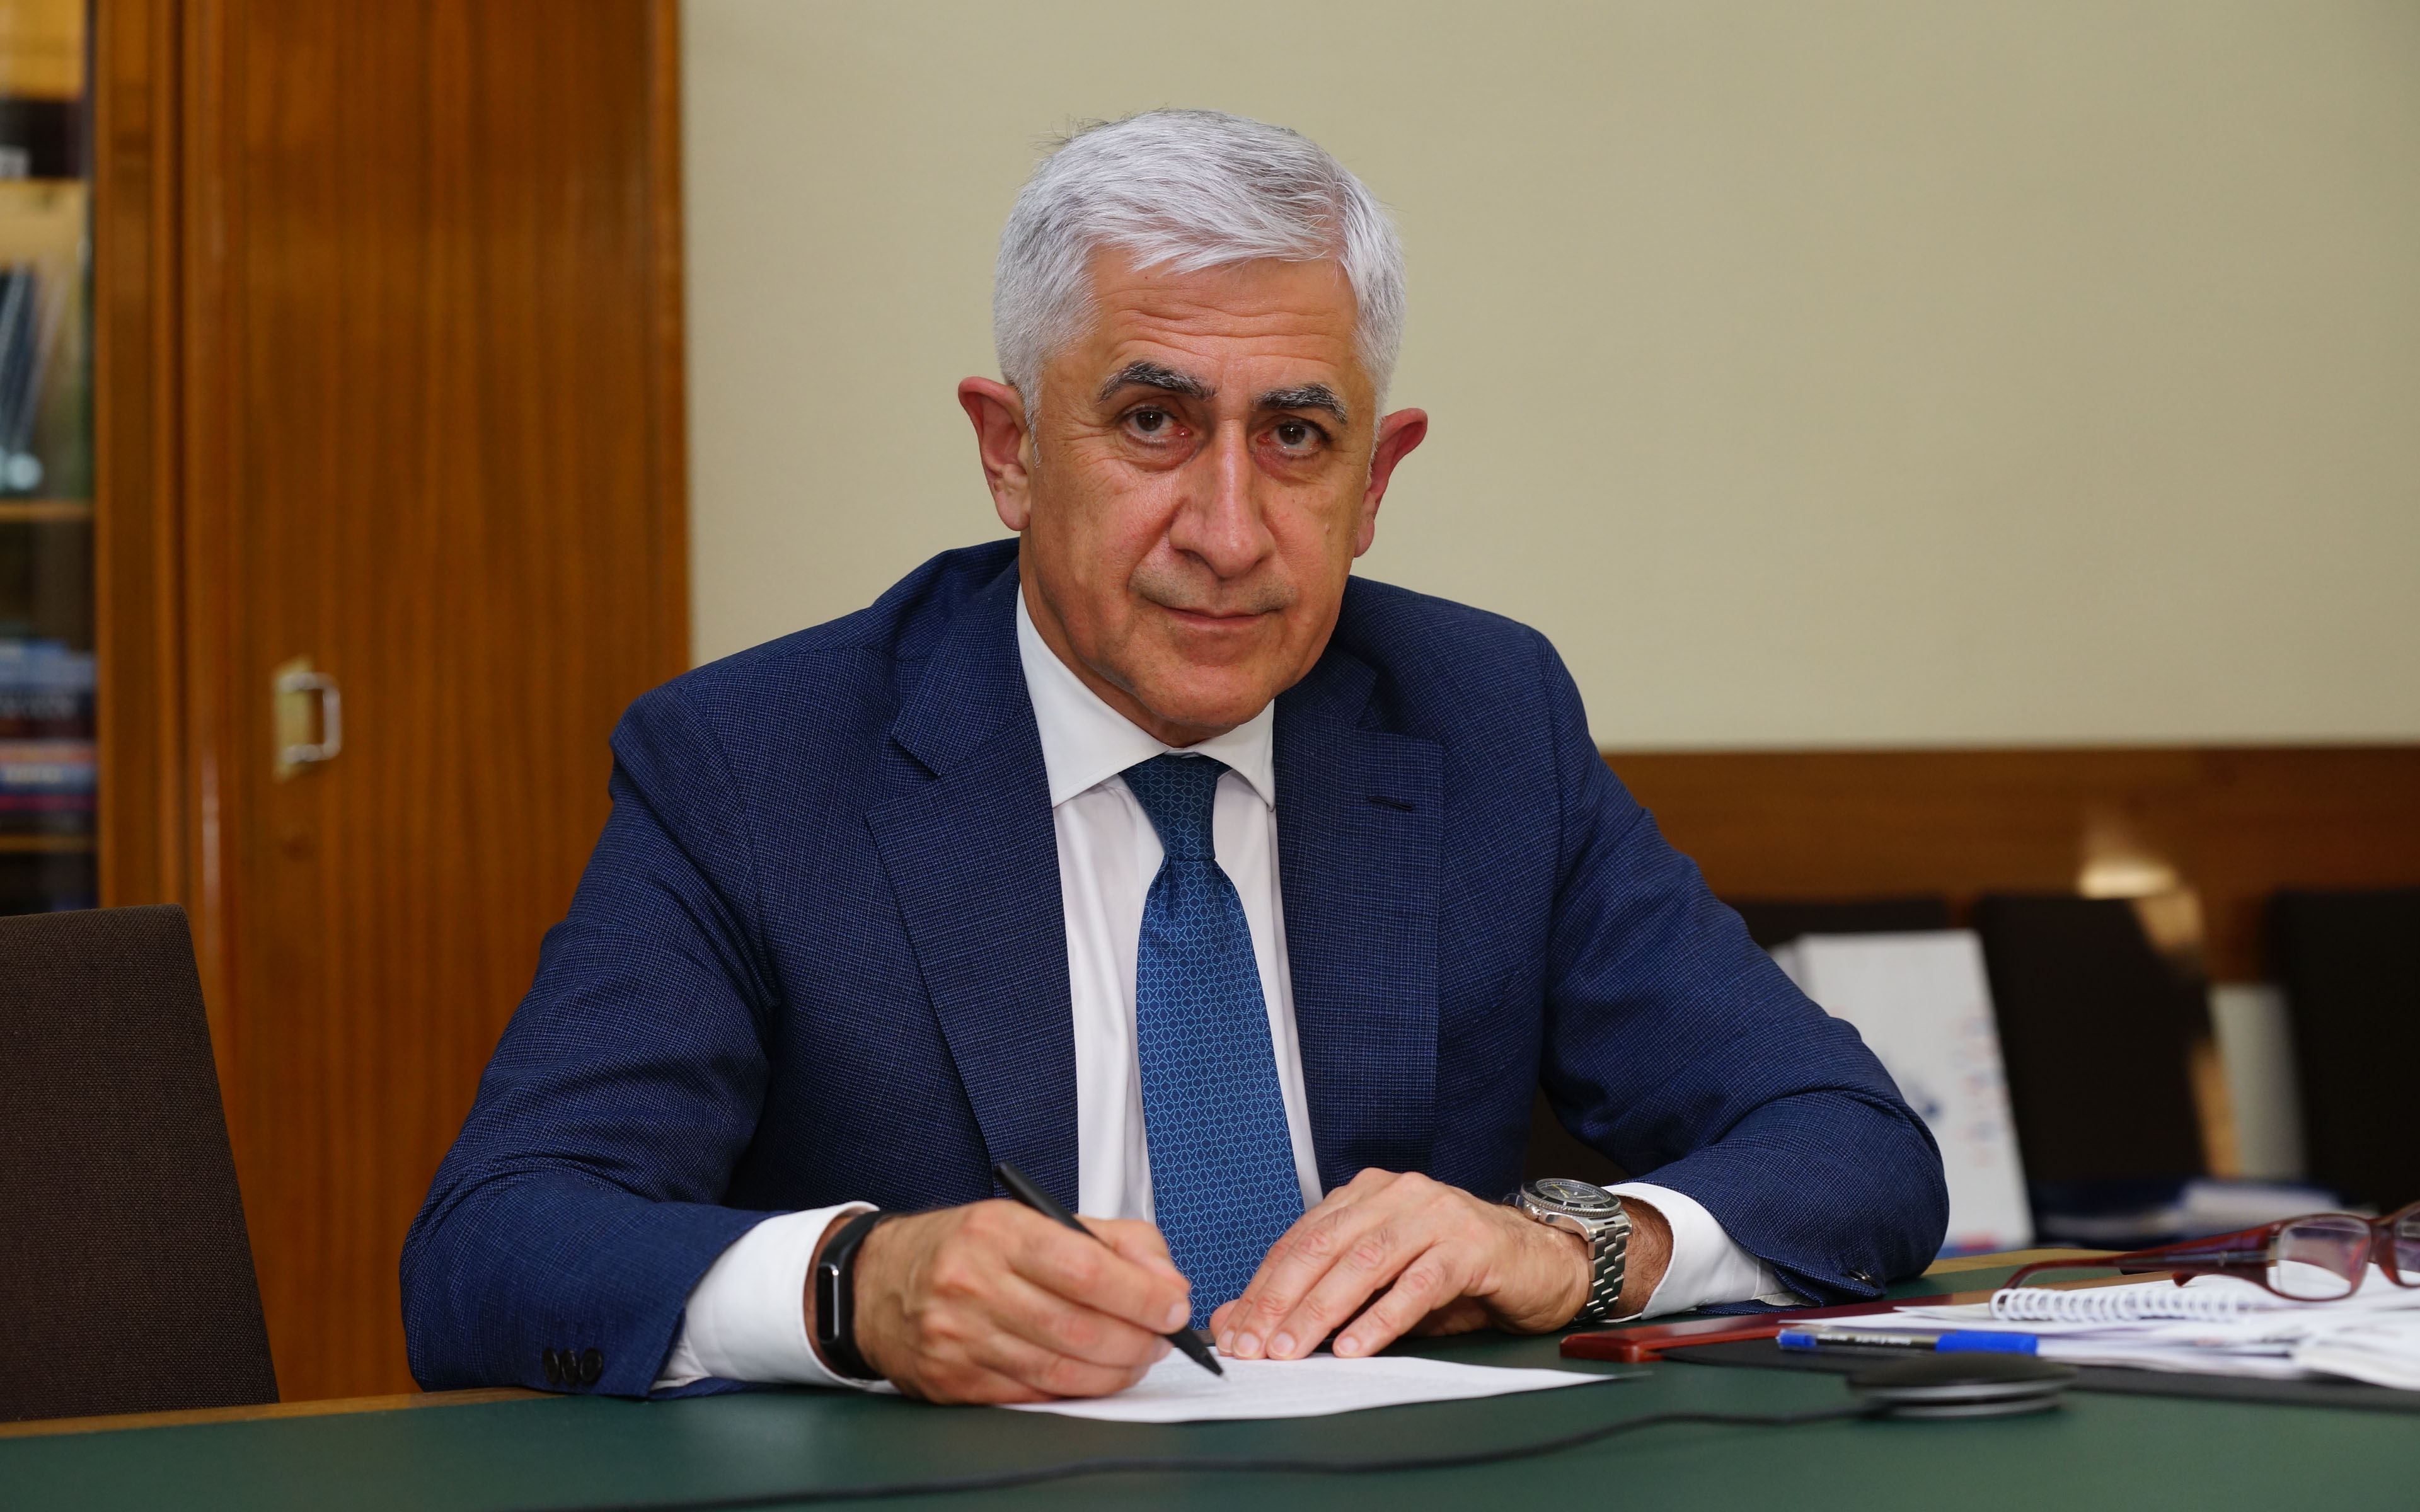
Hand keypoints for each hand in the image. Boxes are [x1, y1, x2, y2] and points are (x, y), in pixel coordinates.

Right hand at [829, 1201, 1191, 1402]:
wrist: (880, 1282)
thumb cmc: (969, 1247)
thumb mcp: (1037, 1219)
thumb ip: (1115, 1242)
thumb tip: (1168, 1283)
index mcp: (997, 1232)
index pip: (1083, 1267)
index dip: (1139, 1293)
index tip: (1173, 1306)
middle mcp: (972, 1284)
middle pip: (1077, 1326)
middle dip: (1136, 1338)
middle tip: (1162, 1337)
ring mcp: (958, 1338)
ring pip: (1058, 1369)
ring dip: (1114, 1370)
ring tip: (1137, 1356)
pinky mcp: (952, 1382)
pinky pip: (1031, 1395)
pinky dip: (1075, 1390)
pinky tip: (1093, 1374)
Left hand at [1208, 1169, 1672, 1360]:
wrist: (1541, 1262)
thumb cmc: (1455, 1272)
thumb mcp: (1380, 1282)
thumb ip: (1316, 1295)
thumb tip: (1241, 1319)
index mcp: (1367, 1194)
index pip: (1300, 1239)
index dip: (1264, 1286)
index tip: (1236, 1331)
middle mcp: (1397, 1194)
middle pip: (1323, 1247)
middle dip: (1281, 1300)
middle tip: (1255, 1345)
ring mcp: (1436, 1215)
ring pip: (1364, 1263)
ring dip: (1321, 1310)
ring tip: (1293, 1349)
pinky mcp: (1471, 1246)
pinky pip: (1417, 1285)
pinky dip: (1381, 1318)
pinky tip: (1355, 1346)